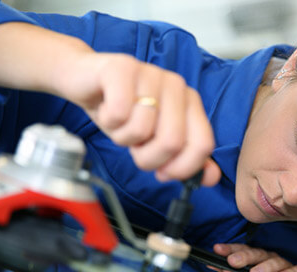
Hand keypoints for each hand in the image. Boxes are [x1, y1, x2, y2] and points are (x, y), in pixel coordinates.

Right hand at [0, 22, 219, 186]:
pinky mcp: (122, 68)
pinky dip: (109, 122)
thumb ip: (185, 158)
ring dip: (124, 138)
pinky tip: (107, 109)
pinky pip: (119, 114)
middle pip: (172, 143)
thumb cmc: (123, 112)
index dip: (182, 168)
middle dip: (147, 157)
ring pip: (142, 130)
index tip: (164, 172)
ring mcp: (151, 74)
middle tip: (135, 145)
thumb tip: (210, 178)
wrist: (86, 81)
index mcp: (190, 103)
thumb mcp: (155, 140)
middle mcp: (176, 86)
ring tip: (121, 123)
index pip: (203, 145)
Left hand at [213, 243, 296, 271]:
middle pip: (257, 254)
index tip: (216, 249)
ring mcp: (285, 266)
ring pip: (276, 263)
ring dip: (265, 268)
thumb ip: (231, 271)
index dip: (229, 249)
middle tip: (232, 262)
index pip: (242, 250)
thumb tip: (210, 264)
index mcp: (256, 257)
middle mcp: (270, 259)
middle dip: (244, 257)